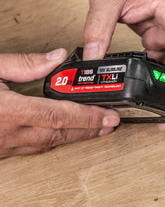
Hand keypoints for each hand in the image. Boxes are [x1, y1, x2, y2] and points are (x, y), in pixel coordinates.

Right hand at [0, 49, 119, 157]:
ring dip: (73, 136)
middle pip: (59, 133)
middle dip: (89, 128)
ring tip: (95, 128)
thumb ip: (26, 64)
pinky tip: (64, 134)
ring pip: (47, 144)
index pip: (59, 115)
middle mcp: (7, 134)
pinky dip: (53, 140)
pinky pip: (32, 148)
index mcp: (8, 111)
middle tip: (112, 123)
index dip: (88, 116)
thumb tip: (57, 58)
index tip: (109, 115)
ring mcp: (3, 146)